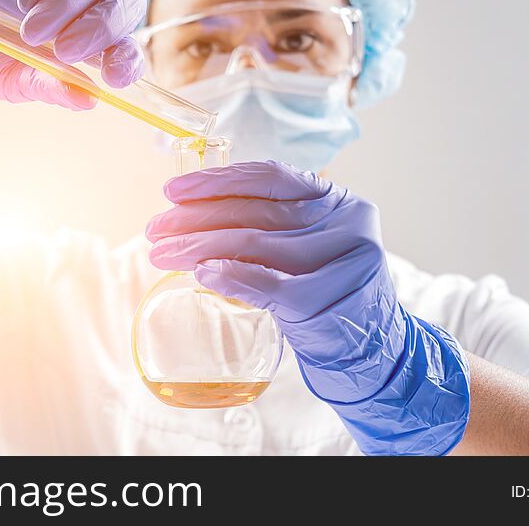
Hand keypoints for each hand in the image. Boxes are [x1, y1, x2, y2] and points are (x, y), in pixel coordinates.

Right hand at [0, 0, 145, 119]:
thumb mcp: (21, 84)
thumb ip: (54, 87)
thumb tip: (90, 99)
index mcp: (94, 43)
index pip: (128, 44)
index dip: (127, 58)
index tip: (110, 77)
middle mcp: (86, 5)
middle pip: (123, 0)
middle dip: (101, 26)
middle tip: (67, 50)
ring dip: (69, 3)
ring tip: (34, 33)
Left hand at [146, 160, 470, 454]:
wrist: (372, 352)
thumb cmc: (325, 296)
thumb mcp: (299, 253)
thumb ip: (262, 229)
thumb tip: (187, 222)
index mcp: (335, 199)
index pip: (270, 177)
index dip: (218, 180)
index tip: (173, 192)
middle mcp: (347, 219)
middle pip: (257, 211)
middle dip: (196, 219)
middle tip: (156, 229)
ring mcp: (346, 257)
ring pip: (258, 243)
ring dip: (201, 247)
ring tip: (163, 254)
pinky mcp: (335, 296)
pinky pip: (272, 284)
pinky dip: (232, 277)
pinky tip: (202, 275)